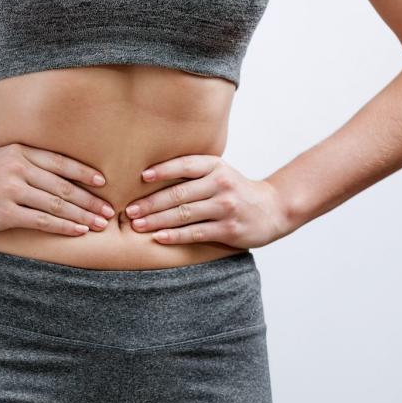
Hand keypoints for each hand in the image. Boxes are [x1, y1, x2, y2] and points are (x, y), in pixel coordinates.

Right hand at [0, 143, 115, 237]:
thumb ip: (25, 159)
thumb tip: (59, 170)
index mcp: (18, 150)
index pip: (60, 161)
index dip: (85, 172)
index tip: (103, 182)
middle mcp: (17, 167)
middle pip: (63, 184)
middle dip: (90, 199)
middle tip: (109, 210)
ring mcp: (10, 189)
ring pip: (56, 203)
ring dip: (81, 215)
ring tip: (99, 224)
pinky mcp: (5, 211)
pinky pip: (41, 219)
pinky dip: (63, 226)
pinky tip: (77, 231)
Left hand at [124, 154, 290, 248]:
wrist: (272, 209)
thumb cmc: (234, 189)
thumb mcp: (218, 172)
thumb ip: (192, 172)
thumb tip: (148, 175)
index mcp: (215, 166)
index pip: (185, 165)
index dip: (163, 170)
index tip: (142, 177)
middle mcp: (221, 184)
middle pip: (179, 194)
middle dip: (150, 203)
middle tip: (129, 210)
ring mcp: (225, 207)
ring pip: (184, 214)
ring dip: (157, 221)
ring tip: (136, 225)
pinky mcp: (229, 229)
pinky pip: (196, 232)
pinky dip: (175, 236)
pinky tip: (159, 237)